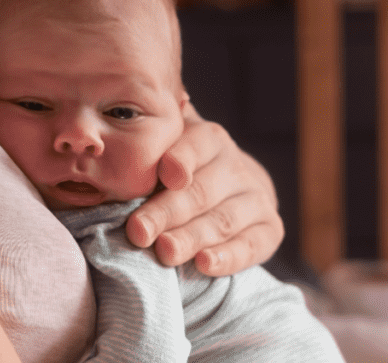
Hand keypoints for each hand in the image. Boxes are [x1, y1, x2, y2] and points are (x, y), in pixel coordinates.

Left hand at [126, 110, 283, 276]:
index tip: (166, 175)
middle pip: (202, 191)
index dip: (181, 159)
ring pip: (223, 220)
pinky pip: (252, 246)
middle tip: (139, 232)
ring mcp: (256, 199)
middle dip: (168, 212)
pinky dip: (229, 257)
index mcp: (210, 139)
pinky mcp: (270, 230)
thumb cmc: (184, 170)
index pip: (196, 146)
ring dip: (192, 238)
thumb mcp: (168, 146)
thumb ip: (149, 139)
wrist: (234, 191)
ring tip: (165, 252)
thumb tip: (117, 121)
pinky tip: (204, 265)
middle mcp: (236, 166)